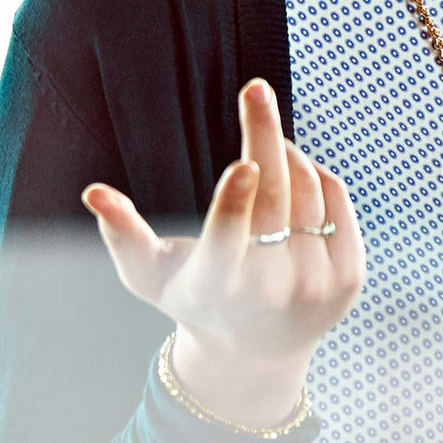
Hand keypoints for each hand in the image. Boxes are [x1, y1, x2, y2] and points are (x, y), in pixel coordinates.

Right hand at [84, 78, 363, 430]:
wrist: (254, 353)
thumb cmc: (192, 297)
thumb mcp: (148, 275)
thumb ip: (122, 233)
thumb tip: (94, 192)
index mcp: (217, 287)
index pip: (228, 243)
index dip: (235, 204)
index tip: (243, 164)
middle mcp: (271, 292)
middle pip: (274, 197)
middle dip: (262, 134)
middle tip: (256, 90)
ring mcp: (315, 287)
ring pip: (307, 189)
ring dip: (286, 154)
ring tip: (267, 147)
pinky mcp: (349, 278)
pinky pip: (336, 200)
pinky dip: (316, 176)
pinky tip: (295, 176)